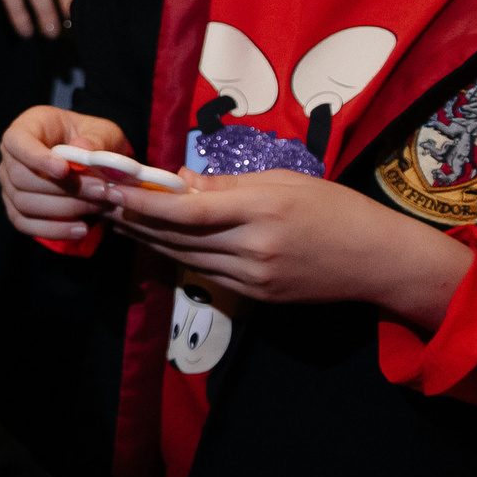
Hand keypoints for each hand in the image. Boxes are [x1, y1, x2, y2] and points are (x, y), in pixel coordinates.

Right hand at [0, 105, 131, 241]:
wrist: (92, 161)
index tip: (64, 170)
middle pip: (20, 177)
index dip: (36, 158)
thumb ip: (97, 139)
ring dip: (64, 209)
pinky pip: (25, 224)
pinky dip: (52, 230)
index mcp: (27, 127)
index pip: (16, 141)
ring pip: (23, 203)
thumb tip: (82, 150)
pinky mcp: (16, 208)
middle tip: (100, 191)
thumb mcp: (103, 131)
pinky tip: (80, 229)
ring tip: (98, 207)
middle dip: (62, 189)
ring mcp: (9, 184)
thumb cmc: (93, 139)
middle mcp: (11, 156)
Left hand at [93, 168, 471, 330]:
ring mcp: (253, 277)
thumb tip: (179, 180)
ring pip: (183, 258)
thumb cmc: (336, 209)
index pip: (185, 211)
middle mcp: (252, 248)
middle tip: (97, 200)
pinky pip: (205, 273)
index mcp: (260, 210)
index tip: (109, 188)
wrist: (379, 260)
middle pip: (176, 237)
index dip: (140, 203)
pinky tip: (155, 242)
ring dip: (146, 240)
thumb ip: (226, 184)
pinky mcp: (256, 296)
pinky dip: (176, 256)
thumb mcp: (284, 181)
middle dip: (131, 219)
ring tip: (115, 220)